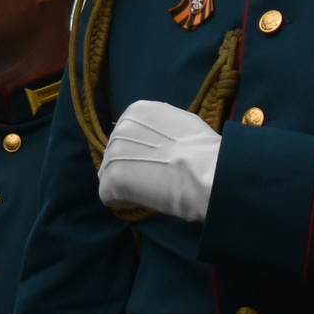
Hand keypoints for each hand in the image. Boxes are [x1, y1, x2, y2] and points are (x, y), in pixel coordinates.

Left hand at [96, 99, 220, 222]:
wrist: (204, 171)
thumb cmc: (203, 149)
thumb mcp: (183, 125)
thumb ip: (163, 128)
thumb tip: (160, 141)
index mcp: (138, 111)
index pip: (130, 134)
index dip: (142, 152)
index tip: (157, 162)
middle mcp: (120, 127)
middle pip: (118, 153)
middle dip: (132, 167)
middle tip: (154, 178)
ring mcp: (112, 153)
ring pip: (111, 174)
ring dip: (127, 184)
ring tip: (151, 191)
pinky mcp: (110, 180)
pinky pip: (109, 195)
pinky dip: (124, 202)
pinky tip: (143, 201)